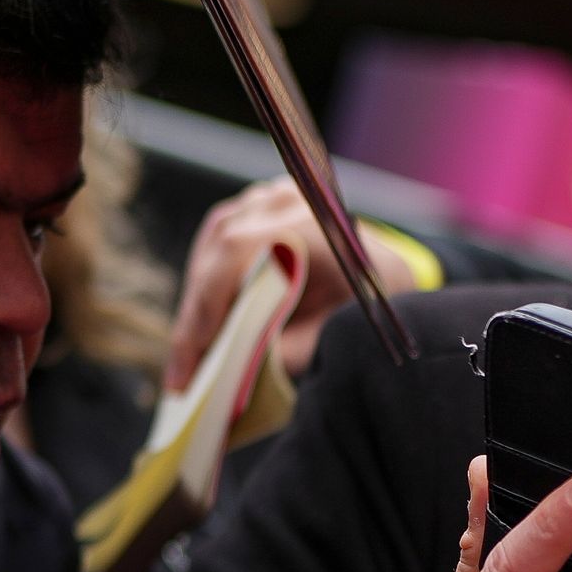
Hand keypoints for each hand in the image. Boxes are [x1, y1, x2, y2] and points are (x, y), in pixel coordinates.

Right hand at [169, 180, 410, 391]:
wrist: (388, 275)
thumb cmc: (367, 308)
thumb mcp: (333, 334)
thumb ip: (286, 350)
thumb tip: (229, 367)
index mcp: (316, 224)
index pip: (240, 247)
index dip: (210, 297)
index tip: (199, 347)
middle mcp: (288, 199)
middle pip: (219, 248)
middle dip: (196, 314)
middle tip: (183, 372)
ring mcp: (268, 199)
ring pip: (210, 247)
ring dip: (196, 303)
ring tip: (189, 358)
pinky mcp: (253, 210)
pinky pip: (214, 247)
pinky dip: (205, 289)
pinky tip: (201, 330)